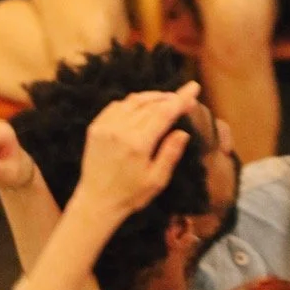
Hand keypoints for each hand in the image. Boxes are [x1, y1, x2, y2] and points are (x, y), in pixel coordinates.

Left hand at [74, 83, 200, 217]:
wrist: (96, 202)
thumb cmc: (130, 195)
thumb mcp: (156, 181)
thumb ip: (170, 154)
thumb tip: (182, 132)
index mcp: (138, 144)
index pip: (164, 113)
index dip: (180, 99)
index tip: (193, 87)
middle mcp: (121, 130)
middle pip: (150, 104)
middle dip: (169, 98)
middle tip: (183, 98)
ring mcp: (106, 126)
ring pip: (134, 101)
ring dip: (152, 97)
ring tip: (165, 100)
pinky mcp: (96, 127)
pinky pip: (117, 105)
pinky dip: (132, 102)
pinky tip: (141, 107)